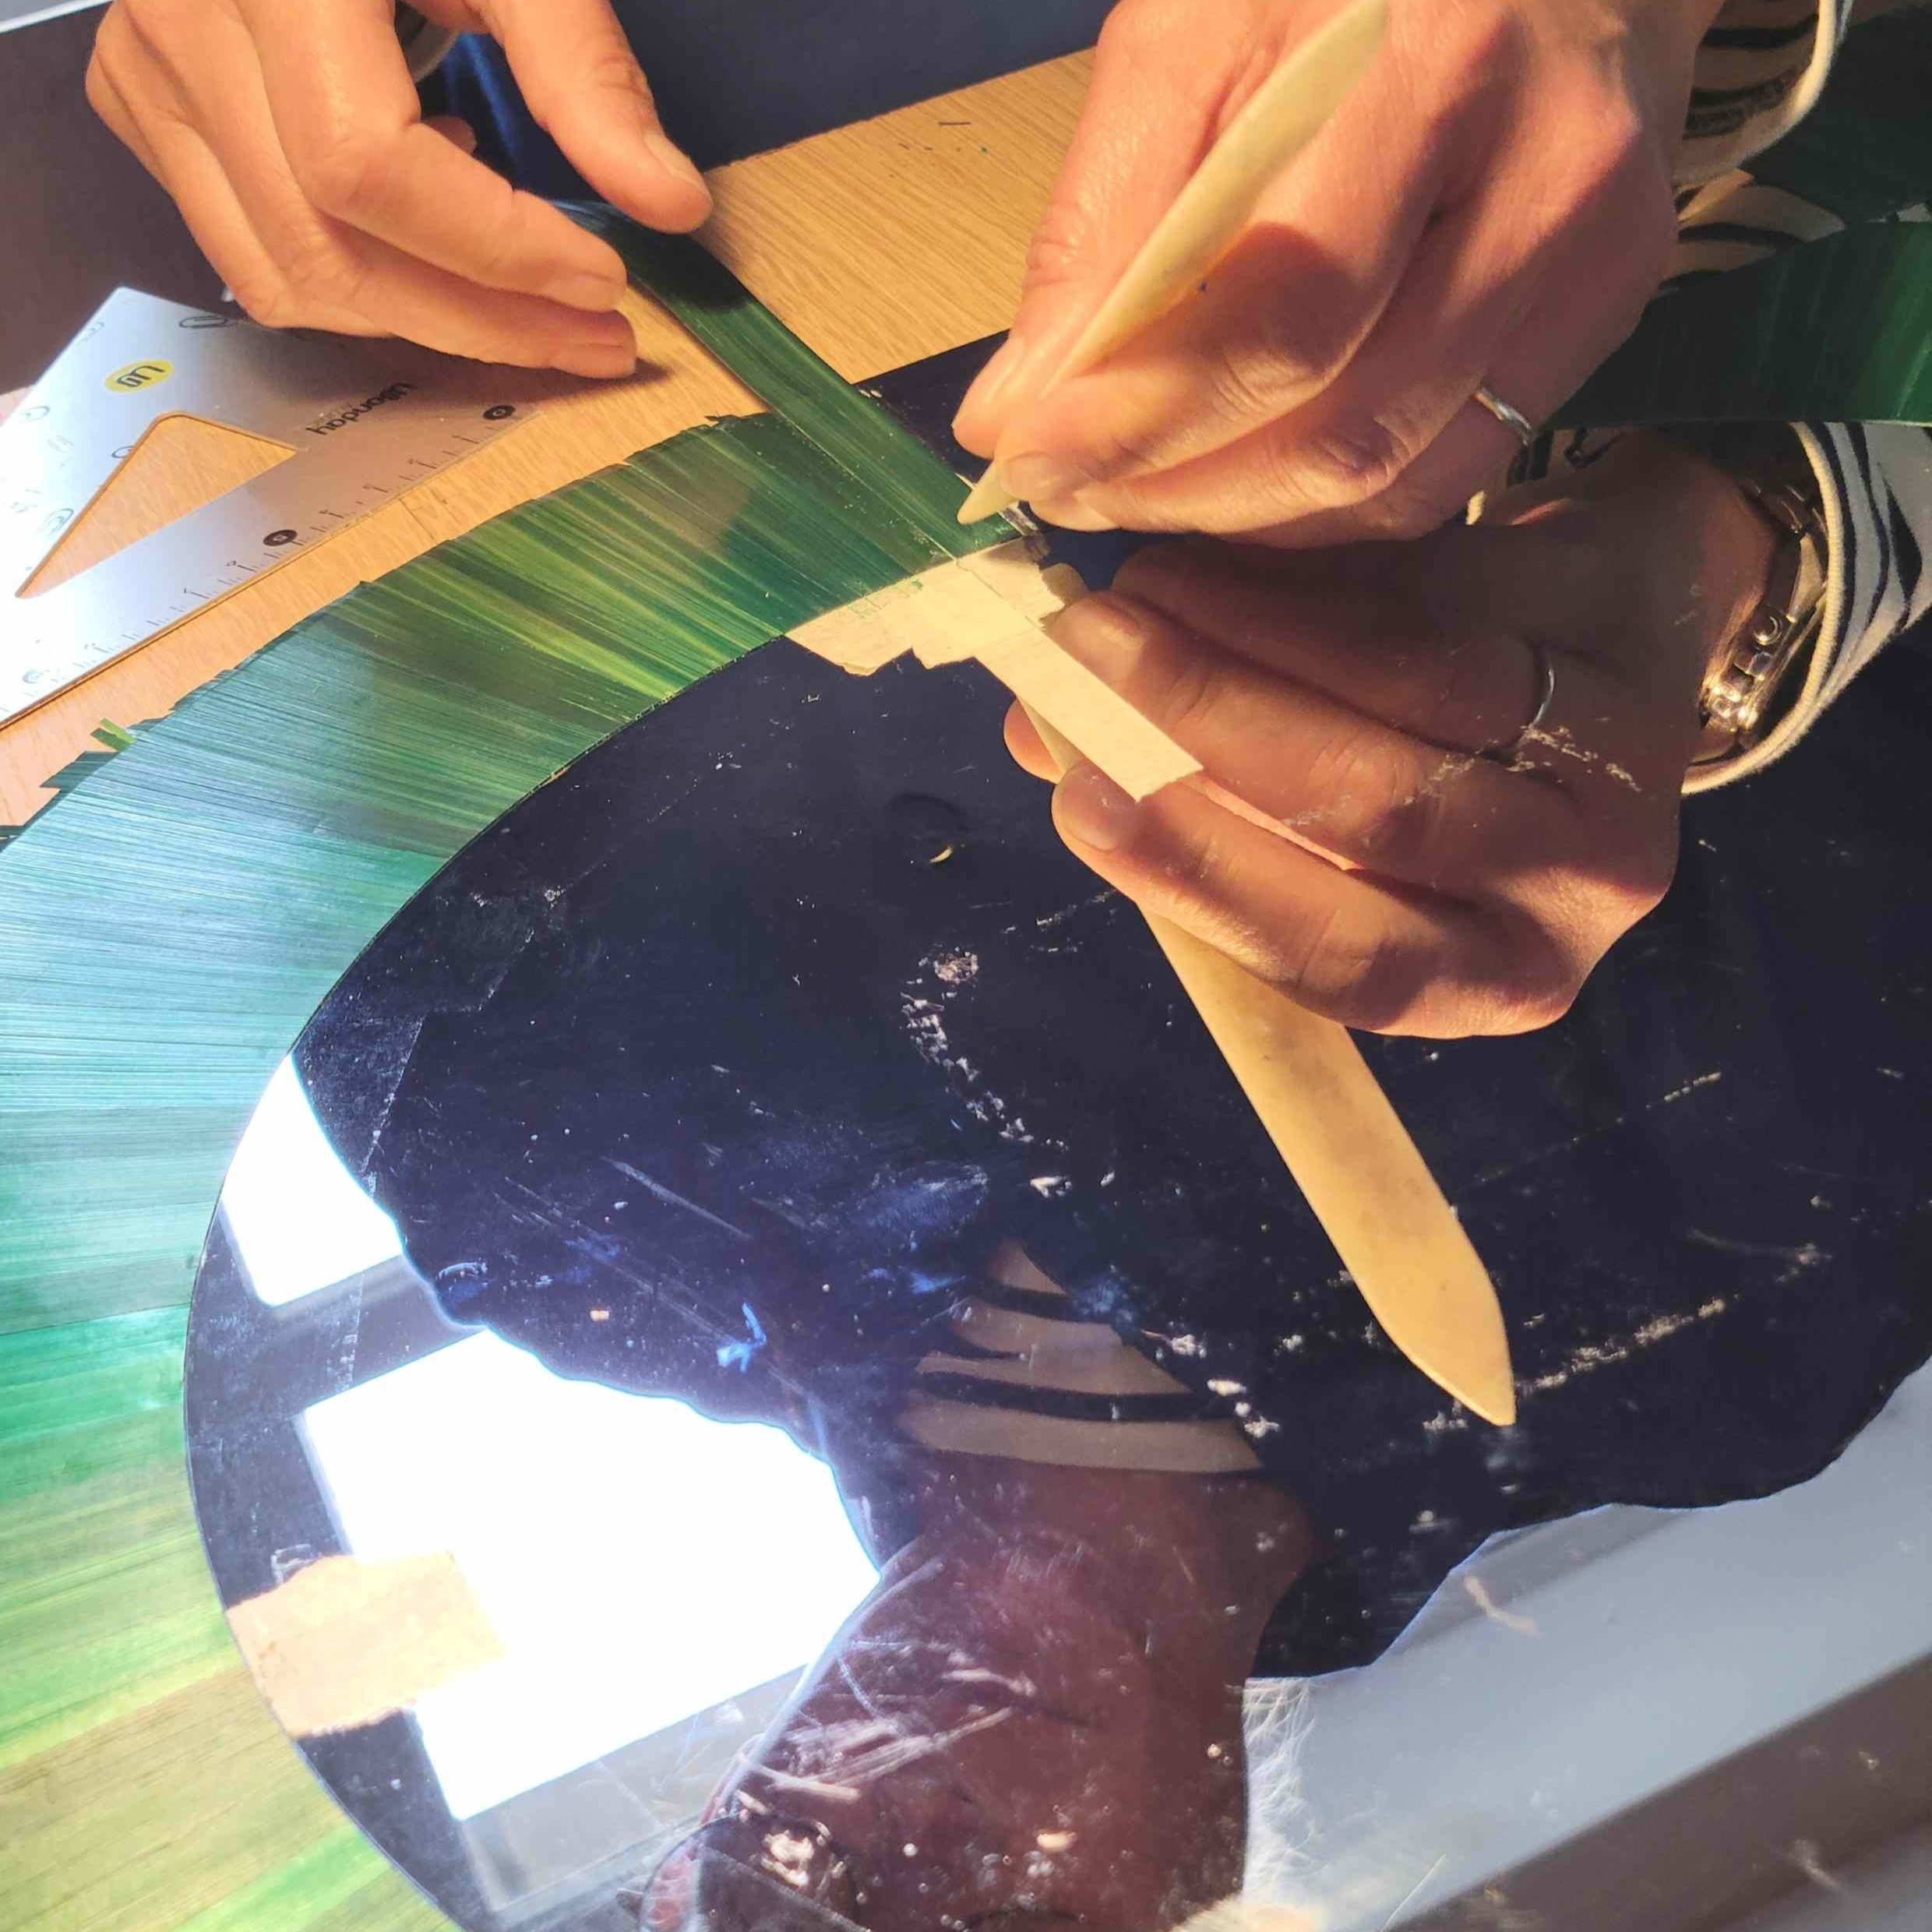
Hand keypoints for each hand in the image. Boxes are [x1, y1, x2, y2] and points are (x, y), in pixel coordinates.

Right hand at [86, 0, 712, 374]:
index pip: (366, 167)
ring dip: (425, 324)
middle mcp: (183, 30)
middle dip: (481, 322)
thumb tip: (670, 203)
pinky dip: (355, 285)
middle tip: (596, 340)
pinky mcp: (142, 106)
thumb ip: (580, 67)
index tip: (607, 281)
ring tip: (530, 306)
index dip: (497, 249)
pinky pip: (252, 257)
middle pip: (329, 247)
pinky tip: (430, 240)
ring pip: (285, 278)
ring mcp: (148, 76)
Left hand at [956, 0, 1715, 541]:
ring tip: (1142, 491)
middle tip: (1071, 493)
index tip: (1027, 462)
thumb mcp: (1193, 33)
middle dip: (1178, 489)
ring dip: (1241, 519)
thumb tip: (1013, 410)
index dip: (1142, 418)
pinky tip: (1244, 483)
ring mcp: (1595, 257)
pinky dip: (1323, 511)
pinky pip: (1445, 476)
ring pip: (1394, 476)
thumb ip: (1103, 223)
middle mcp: (1547, 173)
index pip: (1282, 312)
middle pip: (1344, 424)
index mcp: (1434, 61)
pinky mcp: (1603, 313)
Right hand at [1007, 434, 1776, 1036]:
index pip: (1346, 958)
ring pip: (1415, 691)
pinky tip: (1215, 553)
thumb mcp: (1314, 823)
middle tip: (1082, 652)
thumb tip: (1042, 740)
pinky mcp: (1629, 642)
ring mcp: (1624, 772)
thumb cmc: (1428, 768)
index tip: (1083, 801)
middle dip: (1207, 726)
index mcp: (1486, 978)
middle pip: (1380, 815)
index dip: (1210, 880)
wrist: (1606, 639)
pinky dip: (1315, 578)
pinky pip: (1449, 599)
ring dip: (1246, 632)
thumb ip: (1191, 803)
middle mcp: (1574, 899)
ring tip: (1128, 592)